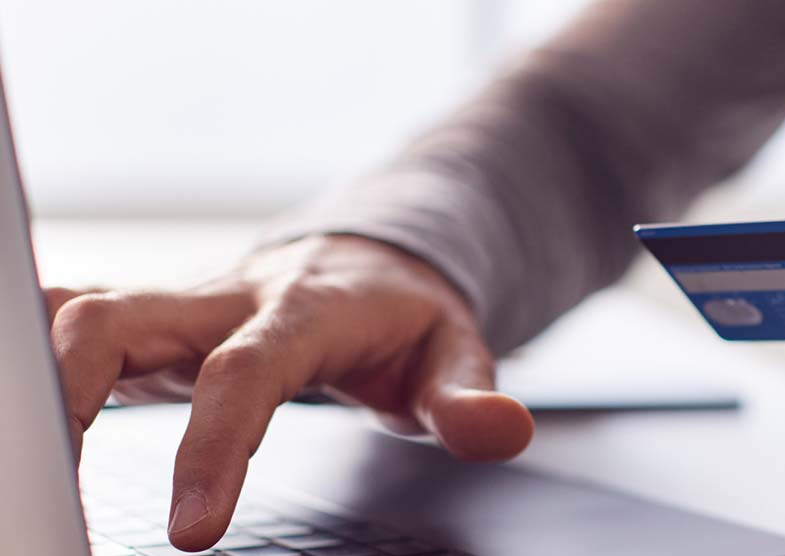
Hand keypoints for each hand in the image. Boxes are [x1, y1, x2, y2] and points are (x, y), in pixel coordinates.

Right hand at [46, 235, 533, 550]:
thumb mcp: (454, 352)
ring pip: (79, 316)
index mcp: (304, 311)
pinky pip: (76, 327)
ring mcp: (180, 306)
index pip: (245, 373)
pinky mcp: (152, 322)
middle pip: (120, 319)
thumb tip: (502, 431)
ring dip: (43, 381)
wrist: (372, 262)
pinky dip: (42, 367)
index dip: (213, 447)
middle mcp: (225, 299)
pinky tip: (34, 427)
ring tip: (35, 468)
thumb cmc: (405, 318)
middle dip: (72, 389)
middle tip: (58, 486)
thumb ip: (468, 397)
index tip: (192, 532)